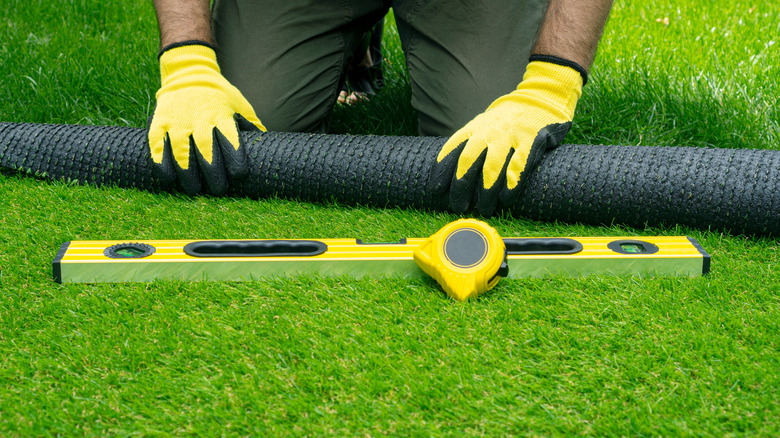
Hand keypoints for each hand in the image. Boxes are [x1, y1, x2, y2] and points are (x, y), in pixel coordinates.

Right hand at [147, 42, 264, 194]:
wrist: (189, 74)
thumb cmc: (221, 98)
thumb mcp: (241, 106)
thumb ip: (252, 127)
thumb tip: (269, 149)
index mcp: (222, 115)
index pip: (230, 138)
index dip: (235, 157)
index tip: (239, 175)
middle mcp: (199, 117)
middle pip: (206, 147)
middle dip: (213, 171)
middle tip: (218, 189)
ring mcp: (178, 120)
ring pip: (181, 149)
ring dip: (187, 172)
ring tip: (194, 189)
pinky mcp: (160, 122)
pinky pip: (158, 144)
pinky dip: (162, 162)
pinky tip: (169, 178)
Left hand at [429, 59, 583, 214]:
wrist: (540, 96)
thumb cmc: (508, 120)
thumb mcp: (484, 125)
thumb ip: (471, 143)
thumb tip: (452, 175)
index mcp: (474, 128)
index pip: (452, 149)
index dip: (442, 170)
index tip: (435, 190)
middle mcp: (488, 132)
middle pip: (468, 161)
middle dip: (460, 186)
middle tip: (457, 206)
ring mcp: (510, 135)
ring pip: (492, 166)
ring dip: (485, 190)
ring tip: (483, 208)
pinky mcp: (531, 140)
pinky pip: (518, 164)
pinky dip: (511, 183)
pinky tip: (506, 198)